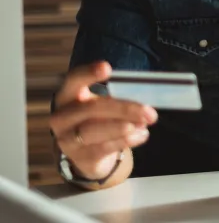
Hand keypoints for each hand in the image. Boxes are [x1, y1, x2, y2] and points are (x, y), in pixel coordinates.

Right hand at [49, 62, 157, 179]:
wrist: (89, 153)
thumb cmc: (99, 120)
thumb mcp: (104, 104)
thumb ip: (118, 98)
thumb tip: (146, 95)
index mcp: (68, 96)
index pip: (74, 80)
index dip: (88, 73)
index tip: (106, 68)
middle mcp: (62, 117)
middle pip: (91, 109)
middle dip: (124, 109)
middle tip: (149, 112)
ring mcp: (67, 139)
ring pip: (94, 131)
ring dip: (122, 127)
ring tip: (144, 124)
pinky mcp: (80, 158)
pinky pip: (103, 148)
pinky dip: (125, 141)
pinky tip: (141, 135)